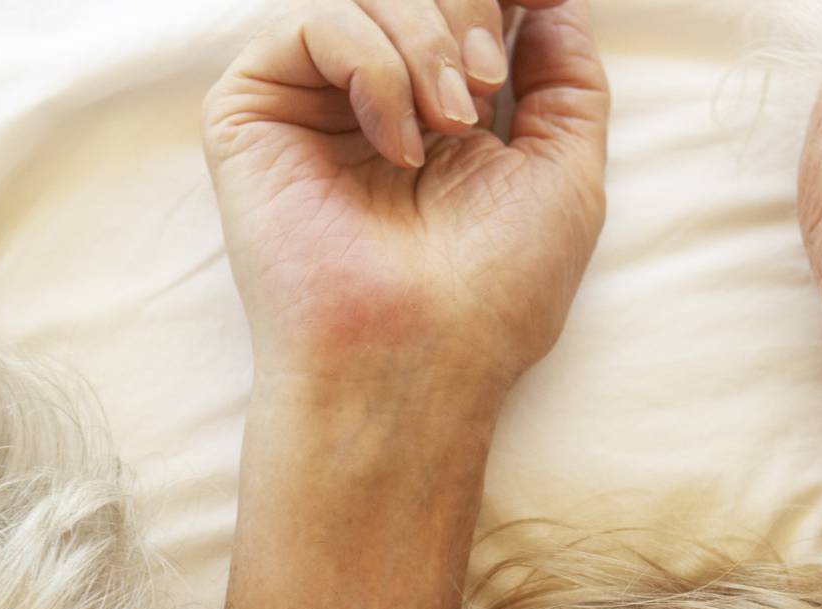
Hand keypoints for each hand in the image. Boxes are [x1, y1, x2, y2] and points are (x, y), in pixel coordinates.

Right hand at [204, 0, 606, 400]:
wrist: (422, 360)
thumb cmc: (494, 294)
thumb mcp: (567, 174)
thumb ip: (568, 78)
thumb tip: (556, 3)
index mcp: (439, 109)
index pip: (460, 7)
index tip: (535, 7)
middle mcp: (373, 97)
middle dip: (467, 10)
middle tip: (484, 86)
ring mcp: (310, 101)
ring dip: (428, 39)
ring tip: (450, 124)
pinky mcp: (253, 109)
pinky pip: (316, 19)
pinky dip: (375, 67)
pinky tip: (396, 147)